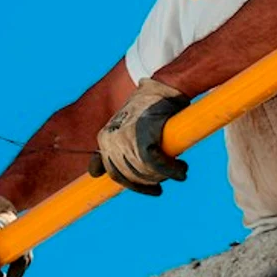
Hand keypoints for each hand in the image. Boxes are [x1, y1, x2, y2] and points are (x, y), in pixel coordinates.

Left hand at [89, 77, 189, 193]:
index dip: (134, 185)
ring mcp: (125, 139)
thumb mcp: (121, 127)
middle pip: (131, 176)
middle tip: (168, 178)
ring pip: (144, 172)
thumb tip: (94, 174)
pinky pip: (156, 165)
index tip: (153, 190)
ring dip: (164, 176)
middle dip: (152, 182)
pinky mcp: (143, 137)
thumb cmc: (146, 109)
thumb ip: (110, 150)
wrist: (163, 87)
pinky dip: (172, 170)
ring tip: (179, 170)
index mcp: (104, 139)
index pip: (113, 174)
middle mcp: (110, 141)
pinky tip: (182, 170)